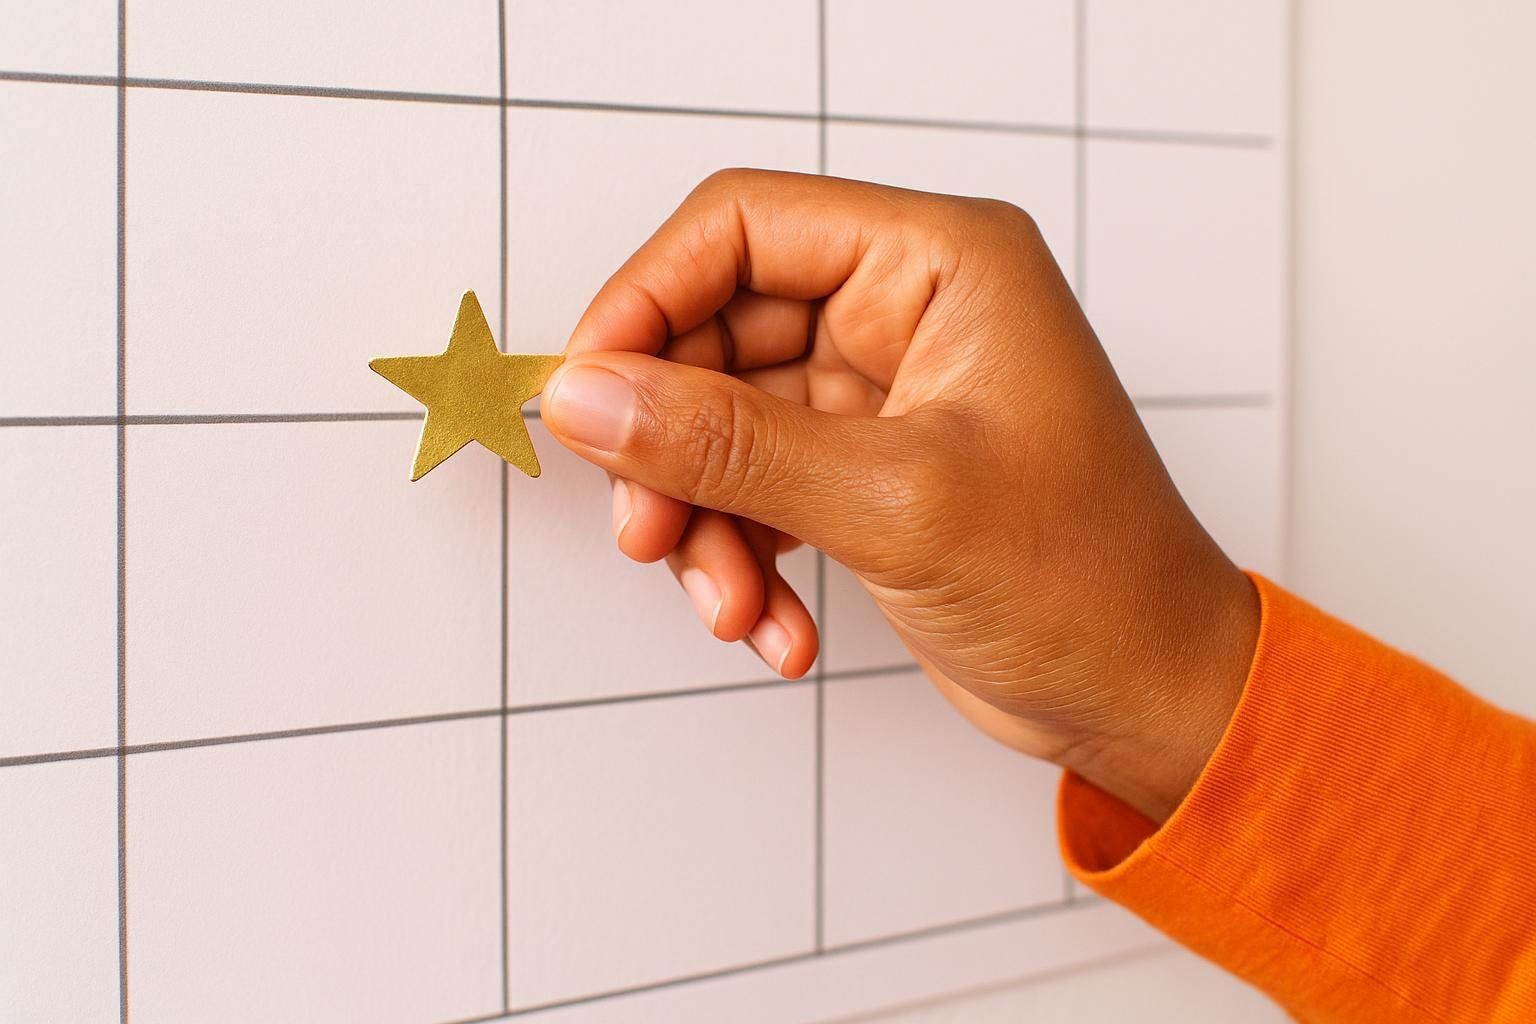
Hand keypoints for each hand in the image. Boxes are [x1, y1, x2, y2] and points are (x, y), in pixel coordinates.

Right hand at [541, 170, 1259, 821]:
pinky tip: (774, 624)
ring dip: (704, 522)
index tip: (586, 393)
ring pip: (724, 423)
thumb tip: (591, 398)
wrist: (1149, 697)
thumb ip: (730, 447)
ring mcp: (883, 394)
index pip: (742, 229)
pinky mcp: (866, 469)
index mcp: (940, 263)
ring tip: (731, 605)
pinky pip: (756, 488)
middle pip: (717, 335)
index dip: (646, 301)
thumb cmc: (1092, 583)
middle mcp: (906, 311)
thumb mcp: (896, 505)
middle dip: (673, 446)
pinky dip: (743, 556)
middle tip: (647, 530)